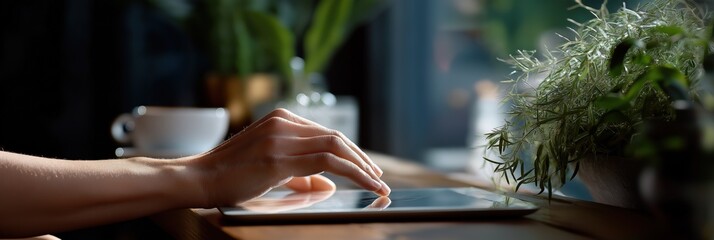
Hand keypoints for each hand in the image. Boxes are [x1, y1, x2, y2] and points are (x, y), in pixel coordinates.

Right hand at [190, 109, 389, 207]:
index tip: (367, 167)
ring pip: (336, 147)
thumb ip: (299, 172)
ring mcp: (280, 138)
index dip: (351, 151)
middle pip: (336, 137)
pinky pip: (327, 162)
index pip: (326, 133)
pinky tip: (364, 183)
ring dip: (362, 166)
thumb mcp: (269, 167)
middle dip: (362, 158)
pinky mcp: (277, 158)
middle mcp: (283, 123)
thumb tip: (326, 182)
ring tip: (377, 183)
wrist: (198, 178)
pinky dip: (353, 172)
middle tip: (378, 177)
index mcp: (281, 119)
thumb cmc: (230, 174)